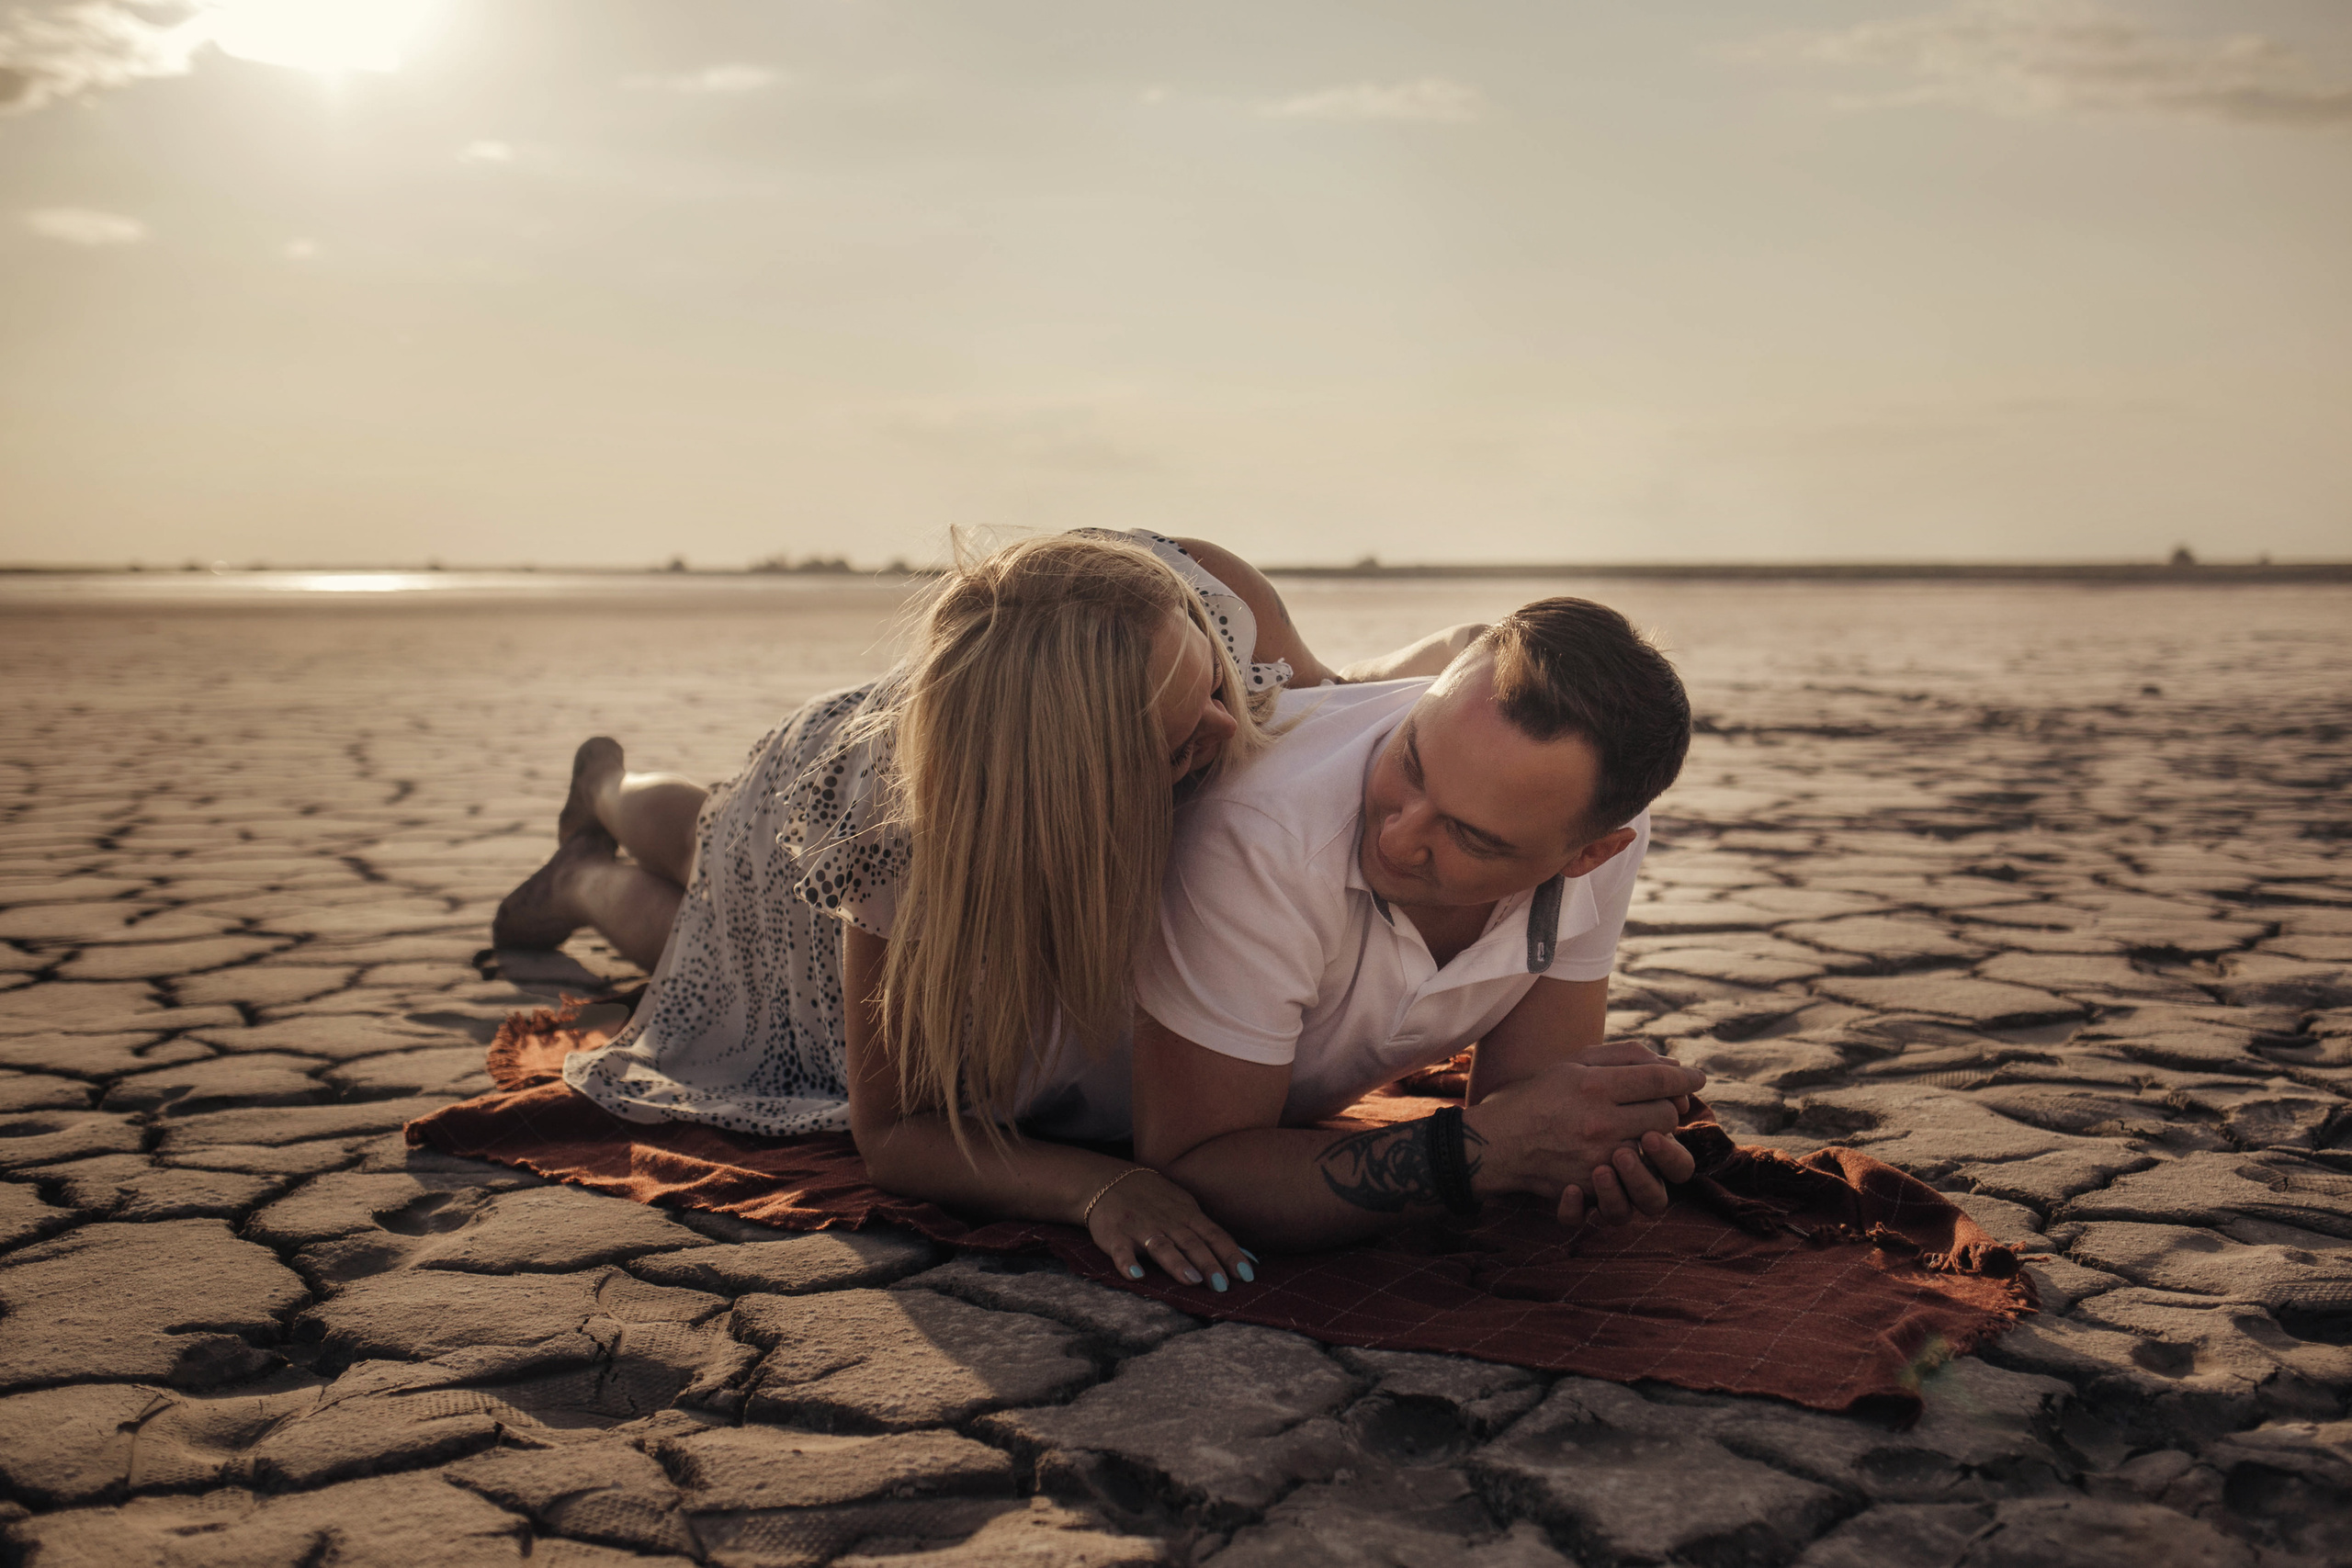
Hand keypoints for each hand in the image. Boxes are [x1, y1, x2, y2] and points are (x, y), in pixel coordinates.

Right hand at [1085, 1167, 1254, 1292]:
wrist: (1109, 1182)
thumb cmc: (1156, 1201)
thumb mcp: (1187, 1210)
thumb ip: (1212, 1234)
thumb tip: (1249, 1259)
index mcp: (1187, 1215)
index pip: (1214, 1235)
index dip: (1230, 1254)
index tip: (1247, 1275)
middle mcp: (1167, 1221)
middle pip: (1191, 1243)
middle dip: (1208, 1263)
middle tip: (1222, 1286)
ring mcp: (1141, 1228)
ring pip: (1162, 1246)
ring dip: (1177, 1263)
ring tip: (1191, 1280)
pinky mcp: (1116, 1236)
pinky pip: (1121, 1251)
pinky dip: (1127, 1263)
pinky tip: (1136, 1276)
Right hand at [1465, 1041, 1704, 1225]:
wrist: (1493, 1144)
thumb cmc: (1533, 1097)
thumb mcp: (1571, 1064)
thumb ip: (1621, 1057)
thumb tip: (1671, 1062)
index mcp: (1594, 1086)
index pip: (1660, 1079)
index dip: (1685, 1077)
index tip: (1697, 1078)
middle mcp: (1599, 1122)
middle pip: (1666, 1115)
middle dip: (1668, 1108)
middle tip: (1659, 1104)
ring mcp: (1597, 1158)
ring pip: (1657, 1150)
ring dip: (1658, 1140)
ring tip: (1645, 1132)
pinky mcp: (1592, 1185)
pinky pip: (1635, 1178)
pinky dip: (1636, 1169)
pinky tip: (1625, 1158)